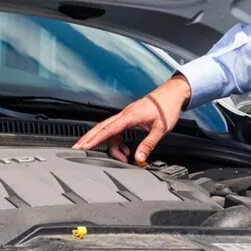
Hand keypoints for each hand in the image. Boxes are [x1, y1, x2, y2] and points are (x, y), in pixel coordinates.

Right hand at [73, 75, 189, 162]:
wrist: (173, 93)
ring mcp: (127, 115)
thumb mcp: (161, 129)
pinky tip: (126, 150)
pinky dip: (119, 141)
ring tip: (122, 158)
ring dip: (112, 146)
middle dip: (89, 139)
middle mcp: (125, 114)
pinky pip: (118, 130)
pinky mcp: (130, 117)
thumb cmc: (167, 106)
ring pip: (110, 131)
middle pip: (102, 127)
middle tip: (77, 149)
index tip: (83, 146)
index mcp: (130, 116)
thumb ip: (148, 144)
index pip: (108, 129)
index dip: (94, 139)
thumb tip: (139, 158)